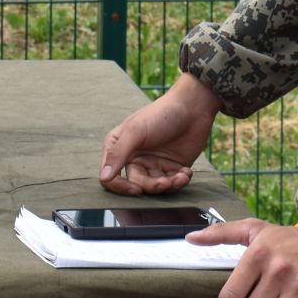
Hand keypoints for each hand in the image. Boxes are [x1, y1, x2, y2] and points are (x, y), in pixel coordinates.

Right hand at [98, 72, 222, 195]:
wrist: (193, 107)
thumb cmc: (161, 114)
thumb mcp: (136, 131)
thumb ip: (118, 154)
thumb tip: (104, 177)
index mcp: (119, 148)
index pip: (110, 177)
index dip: (121, 187)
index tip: (137, 190)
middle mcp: (134, 158)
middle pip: (136, 185)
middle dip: (152, 186)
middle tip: (166, 182)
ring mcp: (154, 164)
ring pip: (156, 187)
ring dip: (169, 185)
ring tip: (181, 176)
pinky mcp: (171, 167)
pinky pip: (172, 184)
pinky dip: (180, 181)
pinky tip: (186, 172)